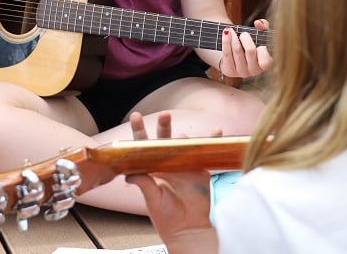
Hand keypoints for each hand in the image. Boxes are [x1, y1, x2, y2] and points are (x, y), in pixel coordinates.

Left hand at [125, 112, 218, 253]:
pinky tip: (216, 132)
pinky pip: (206, 151)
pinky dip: (212, 140)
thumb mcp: (152, 200)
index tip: (136, 116)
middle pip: (164, 138)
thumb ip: (144, 184)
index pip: (143, 145)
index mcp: (152, 167)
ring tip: (184, 138)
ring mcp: (184, 164)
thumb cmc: (167, 218)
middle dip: (163, 125)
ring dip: (185, 136)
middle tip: (164, 115)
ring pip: (185, 143)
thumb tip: (129, 173)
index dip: (139, 130)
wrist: (188, 230)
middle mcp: (167, 163)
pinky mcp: (200, 169)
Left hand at [219, 18, 272, 78]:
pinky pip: (226, 54)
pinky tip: (226, 33)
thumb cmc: (252, 43)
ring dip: (233, 37)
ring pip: (237, 51)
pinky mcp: (229, 71)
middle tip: (243, 33)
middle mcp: (254, 71)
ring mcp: (242, 72)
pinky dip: (226, 41)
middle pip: (250, 51)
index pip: (266, 61)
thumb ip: (263, 26)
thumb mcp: (260, 35)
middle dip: (246, 38)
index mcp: (265, 64)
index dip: (262, 51)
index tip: (259, 43)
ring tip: (231, 30)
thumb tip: (258, 23)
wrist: (236, 52)